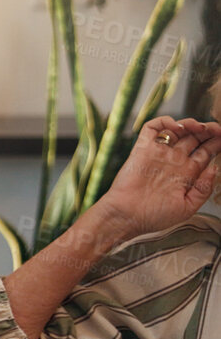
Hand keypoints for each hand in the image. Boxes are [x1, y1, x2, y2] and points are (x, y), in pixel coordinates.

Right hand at [95, 116, 220, 243]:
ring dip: (192, 124)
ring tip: (199, 127)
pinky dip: (165, 121)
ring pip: (178, 129)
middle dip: (208, 130)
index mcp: (186, 174)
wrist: (126, 216)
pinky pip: (153, 127)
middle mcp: (174, 161)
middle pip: (195, 138)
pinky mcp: (143, 148)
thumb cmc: (153, 216)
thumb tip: (214, 167)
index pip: (206, 152)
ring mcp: (159, 153)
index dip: (216, 143)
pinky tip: (176, 128)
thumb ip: (204, 189)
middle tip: (216, 129)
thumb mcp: (188, 208)